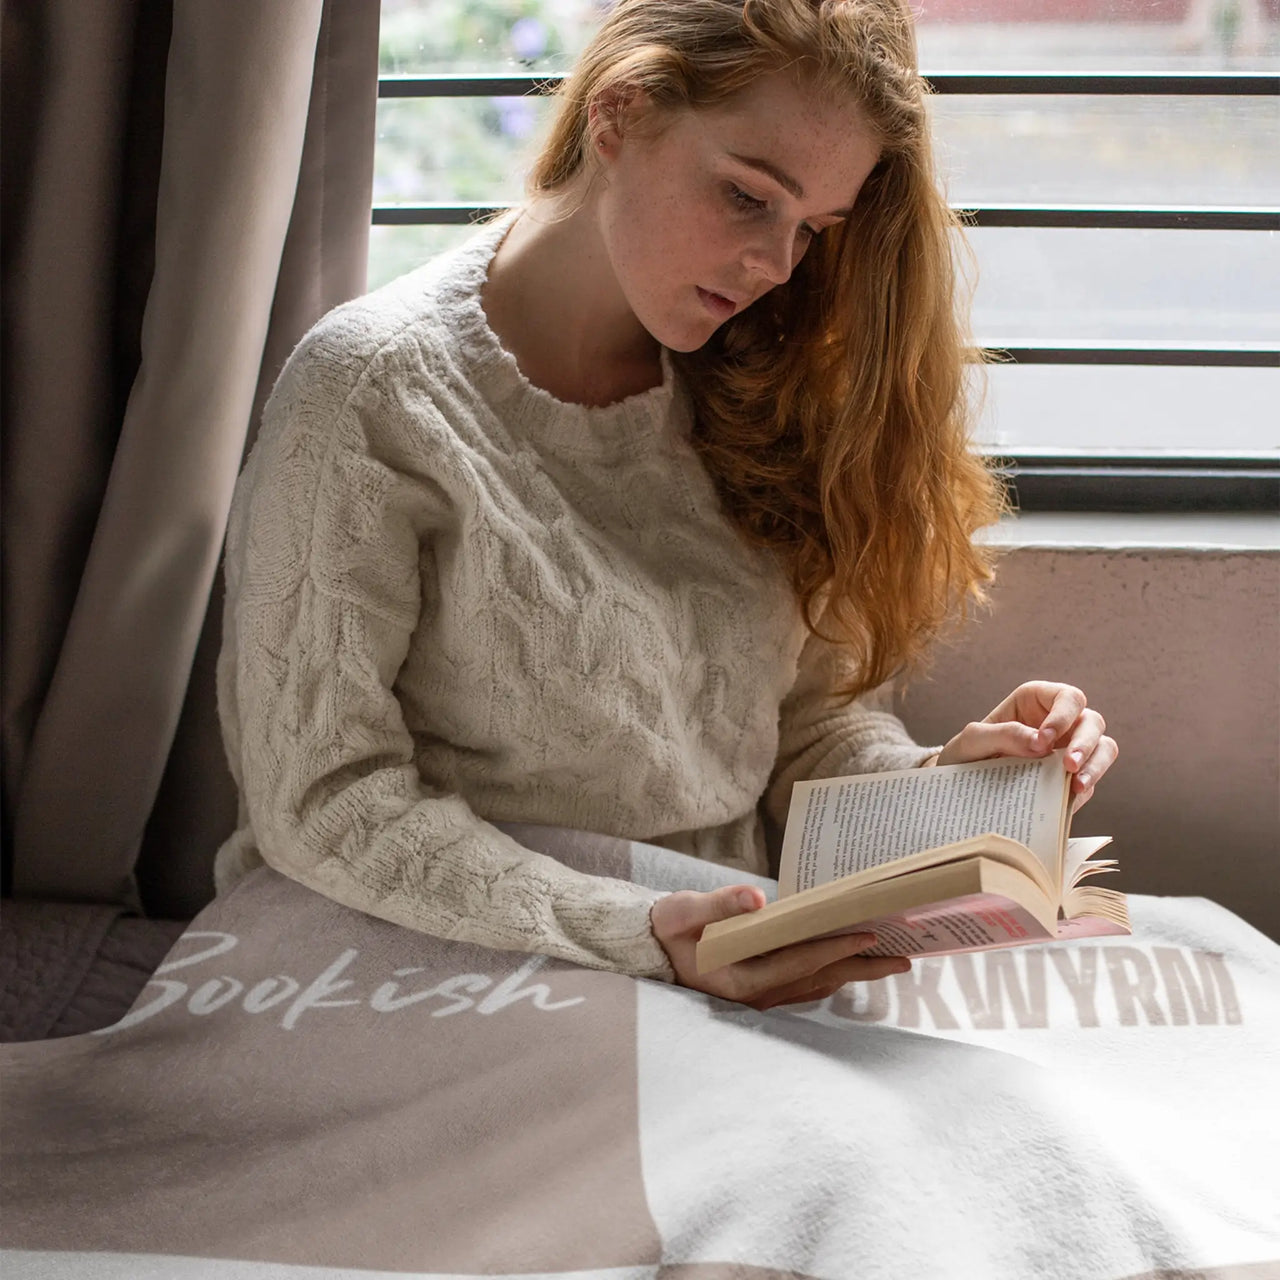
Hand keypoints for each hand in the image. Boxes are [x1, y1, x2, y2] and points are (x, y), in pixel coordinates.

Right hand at [650, 885, 910, 1009]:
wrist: (650, 948)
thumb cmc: (668, 927)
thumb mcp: (685, 912)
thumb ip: (719, 905)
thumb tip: (757, 898)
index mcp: (741, 978)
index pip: (799, 961)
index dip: (835, 948)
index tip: (869, 934)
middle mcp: (757, 993)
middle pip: (819, 979)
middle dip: (861, 968)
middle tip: (903, 958)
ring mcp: (761, 995)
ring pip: (817, 984)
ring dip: (852, 972)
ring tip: (889, 960)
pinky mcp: (762, 988)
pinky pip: (806, 982)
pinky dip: (833, 971)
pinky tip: (850, 963)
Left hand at [934, 680, 1116, 811]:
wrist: (960, 788)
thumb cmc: (966, 753)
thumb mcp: (972, 740)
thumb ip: (1002, 734)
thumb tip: (1040, 744)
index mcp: (1037, 702)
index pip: (1068, 698)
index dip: (1063, 715)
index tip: (1044, 740)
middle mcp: (1060, 723)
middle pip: (1092, 722)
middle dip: (1086, 743)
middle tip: (1070, 766)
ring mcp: (1069, 751)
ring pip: (1104, 749)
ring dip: (1095, 766)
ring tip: (1077, 785)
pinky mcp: (1071, 780)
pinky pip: (1089, 783)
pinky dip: (1081, 791)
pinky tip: (1066, 801)